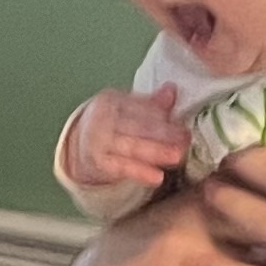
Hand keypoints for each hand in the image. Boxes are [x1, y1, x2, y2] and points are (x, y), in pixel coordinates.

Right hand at [65, 86, 188, 194]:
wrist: (80, 146)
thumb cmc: (112, 124)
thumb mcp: (127, 109)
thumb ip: (151, 103)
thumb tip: (172, 88)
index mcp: (112, 100)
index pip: (140, 107)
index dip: (163, 116)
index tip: (183, 125)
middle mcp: (103, 118)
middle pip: (138, 125)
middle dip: (164, 133)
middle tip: (186, 140)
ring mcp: (99, 141)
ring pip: (132, 146)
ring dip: (156, 152)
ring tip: (177, 156)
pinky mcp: (99, 162)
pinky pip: (122, 168)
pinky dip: (140, 172)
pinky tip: (157, 177)